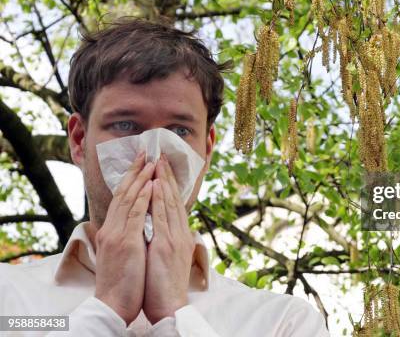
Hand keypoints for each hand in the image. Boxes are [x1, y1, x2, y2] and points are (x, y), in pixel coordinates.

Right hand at [94, 151, 154, 323]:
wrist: (113, 304)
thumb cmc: (121, 282)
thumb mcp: (122, 254)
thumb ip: (126, 236)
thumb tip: (135, 225)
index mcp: (111, 231)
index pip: (122, 199)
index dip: (132, 179)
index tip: (141, 163)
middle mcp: (112, 229)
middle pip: (124, 193)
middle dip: (136, 171)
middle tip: (145, 151)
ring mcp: (117, 234)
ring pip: (129, 199)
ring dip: (141, 178)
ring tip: (151, 161)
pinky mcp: (125, 242)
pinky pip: (136, 214)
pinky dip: (144, 197)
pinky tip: (151, 185)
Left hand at [143, 153, 194, 323]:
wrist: (170, 307)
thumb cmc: (165, 287)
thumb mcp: (168, 259)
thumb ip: (166, 240)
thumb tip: (160, 228)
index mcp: (180, 237)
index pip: (175, 205)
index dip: (169, 185)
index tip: (163, 168)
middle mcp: (180, 233)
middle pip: (174, 199)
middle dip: (167, 176)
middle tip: (161, 155)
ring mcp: (175, 238)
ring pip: (169, 203)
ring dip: (163, 180)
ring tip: (158, 162)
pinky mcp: (167, 245)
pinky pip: (162, 217)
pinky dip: (159, 198)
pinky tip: (156, 184)